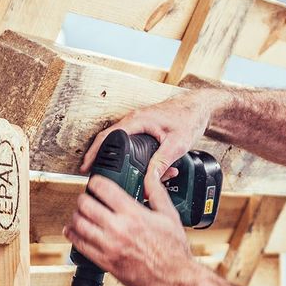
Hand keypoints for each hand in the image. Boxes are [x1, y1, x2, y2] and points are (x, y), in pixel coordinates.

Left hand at [64, 164, 197, 285]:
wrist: (173, 278)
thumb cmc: (173, 250)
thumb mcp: (169, 216)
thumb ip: (157, 192)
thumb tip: (151, 175)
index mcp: (134, 214)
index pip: (104, 189)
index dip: (96, 182)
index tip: (95, 183)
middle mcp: (119, 228)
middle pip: (85, 205)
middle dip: (83, 198)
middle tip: (86, 198)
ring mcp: (110, 246)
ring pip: (78, 224)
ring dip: (75, 216)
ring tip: (79, 214)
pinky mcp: (105, 262)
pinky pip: (80, 245)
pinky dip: (73, 235)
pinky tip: (73, 231)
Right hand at [79, 89, 222, 181]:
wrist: (198, 107)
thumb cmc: (189, 118)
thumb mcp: (178, 144)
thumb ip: (162, 162)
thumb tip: (150, 179)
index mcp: (137, 120)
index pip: (108, 137)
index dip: (94, 152)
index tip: (87, 167)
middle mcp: (134, 120)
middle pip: (108, 140)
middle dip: (101, 158)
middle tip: (94, 175)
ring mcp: (137, 123)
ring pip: (119, 142)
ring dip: (117, 159)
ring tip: (113, 175)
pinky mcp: (142, 128)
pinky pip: (129, 142)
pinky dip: (128, 155)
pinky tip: (135, 167)